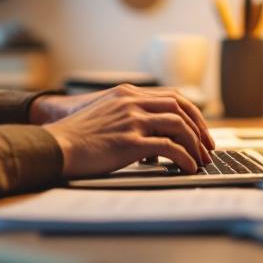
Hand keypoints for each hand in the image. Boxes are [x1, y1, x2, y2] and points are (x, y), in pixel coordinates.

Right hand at [37, 84, 214, 176]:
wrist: (55, 145)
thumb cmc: (76, 137)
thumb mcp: (105, 116)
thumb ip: (128, 117)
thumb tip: (152, 140)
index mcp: (127, 94)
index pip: (171, 97)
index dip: (191, 114)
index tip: (200, 131)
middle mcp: (132, 102)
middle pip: (181, 108)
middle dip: (200, 128)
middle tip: (208, 148)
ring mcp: (132, 120)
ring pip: (179, 125)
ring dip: (195, 144)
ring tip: (200, 161)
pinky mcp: (130, 141)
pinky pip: (169, 147)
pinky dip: (184, 158)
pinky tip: (187, 168)